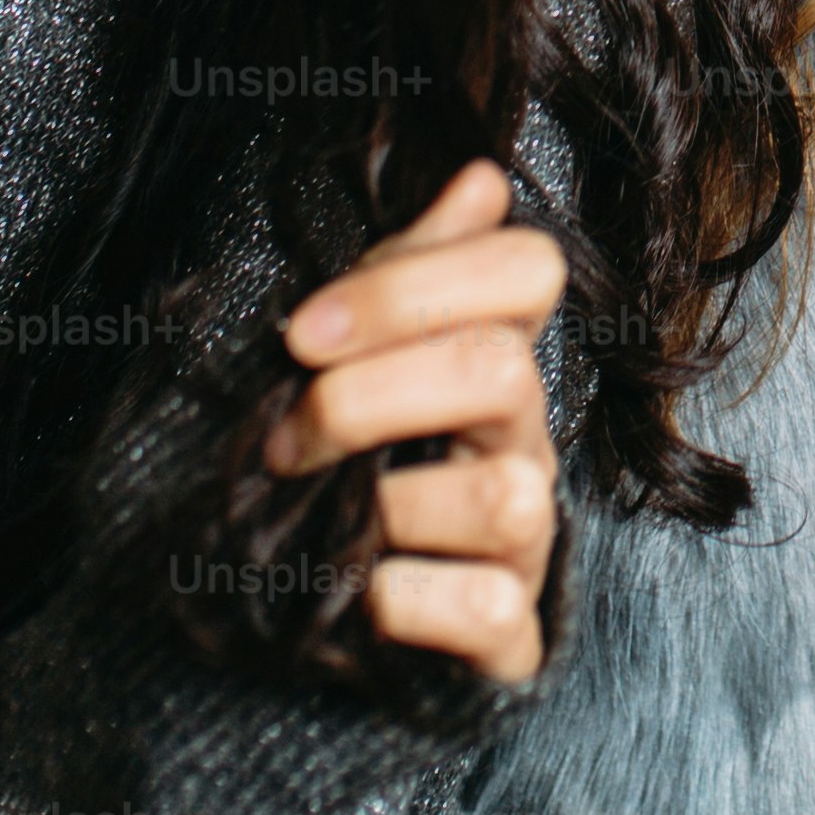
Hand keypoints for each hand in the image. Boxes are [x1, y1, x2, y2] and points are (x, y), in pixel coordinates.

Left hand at [267, 159, 564, 685]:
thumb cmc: (344, 474)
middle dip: (373, 395)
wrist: (322, 632)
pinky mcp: (508, 638)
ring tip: (323, 521)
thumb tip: (480, 176)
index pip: (526, 269)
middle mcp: (523, 443)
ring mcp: (527, 544)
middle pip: (504, 371)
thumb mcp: (360, 364)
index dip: (416, 284)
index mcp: (490, 360)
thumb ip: (409, 273)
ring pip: (509, 496)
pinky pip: (484, 608)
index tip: (304, 331)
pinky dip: (403, 603)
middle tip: (287, 432)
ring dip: (389, 505)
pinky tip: (355, 596)